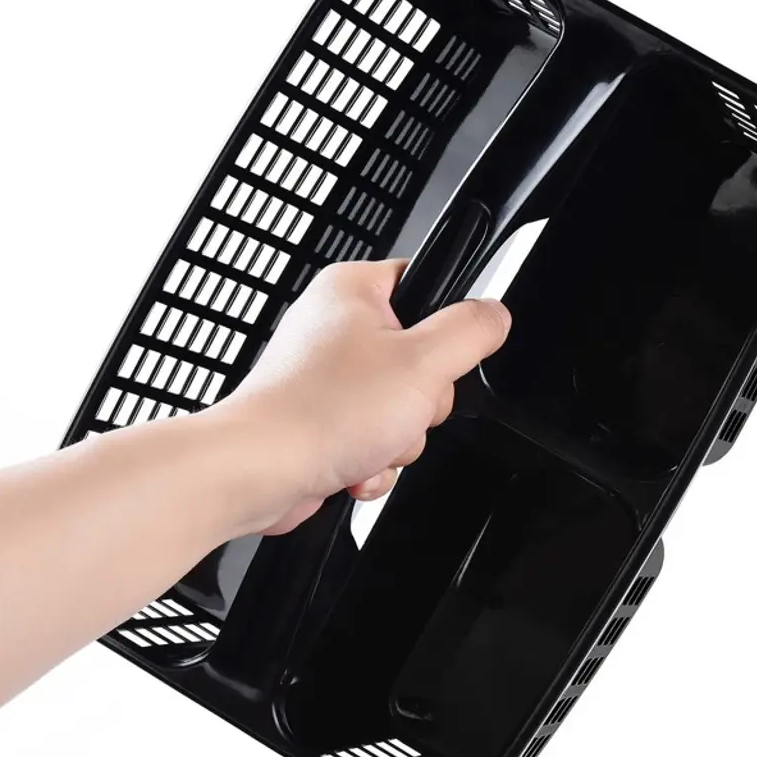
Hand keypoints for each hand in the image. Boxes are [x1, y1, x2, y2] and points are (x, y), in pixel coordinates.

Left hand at [203, 259, 510, 535]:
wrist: (261, 472)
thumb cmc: (318, 412)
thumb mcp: (423, 363)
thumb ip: (470, 331)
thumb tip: (495, 314)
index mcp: (352, 291)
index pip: (425, 284)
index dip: (445, 324)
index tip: (441, 353)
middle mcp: (335, 329)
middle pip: (423, 358)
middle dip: (422, 400)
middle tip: (400, 404)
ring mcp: (327, 378)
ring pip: (403, 406)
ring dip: (400, 438)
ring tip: (370, 439)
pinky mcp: (323, 421)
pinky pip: (375, 438)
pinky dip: (373, 461)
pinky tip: (354, 464)